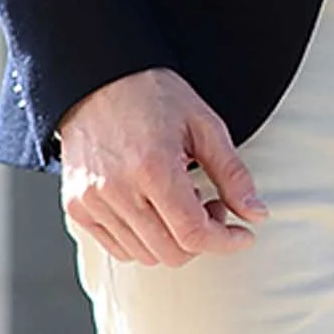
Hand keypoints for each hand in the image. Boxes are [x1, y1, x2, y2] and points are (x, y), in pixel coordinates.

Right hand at [58, 69, 267, 265]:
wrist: (97, 78)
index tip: (242, 234)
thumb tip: (256, 215)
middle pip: (172, 252)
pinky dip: (143, 240)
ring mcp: (91, 201)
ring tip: (177, 201)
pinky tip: (152, 208)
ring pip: (146, 255)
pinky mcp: (77, 206)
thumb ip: (233, 175)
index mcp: (153, 167)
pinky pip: (119, 249)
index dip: (226, 241)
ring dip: (172, 239)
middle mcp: (117, 190)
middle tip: (208, 205)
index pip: (194, 234)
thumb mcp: (204, 126)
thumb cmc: (152, 96)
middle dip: (201, 238)